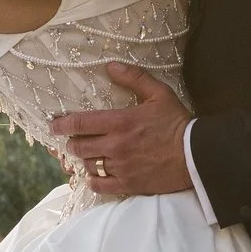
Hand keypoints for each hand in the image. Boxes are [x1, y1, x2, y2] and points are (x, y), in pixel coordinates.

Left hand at [50, 67, 195, 196]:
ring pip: (88, 166)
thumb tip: (111, 65)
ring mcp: (120, 167)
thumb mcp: (159, 93)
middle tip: (74, 140)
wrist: (196, 155)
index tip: (54, 125)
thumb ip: (134, 77)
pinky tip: (95, 176)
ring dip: (84, 160)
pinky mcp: (128, 184)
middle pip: (79, 146)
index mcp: (120, 122)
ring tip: (88, 156)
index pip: (80, 123)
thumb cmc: (178, 123)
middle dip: (72, 143)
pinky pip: (99, 186)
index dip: (62, 125)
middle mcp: (115, 145)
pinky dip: (93, 181)